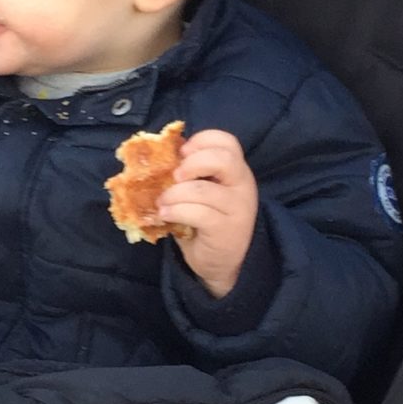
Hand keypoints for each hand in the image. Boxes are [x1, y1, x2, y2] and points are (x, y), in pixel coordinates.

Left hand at [155, 128, 258, 299]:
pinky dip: (175, 211)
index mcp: (235, 170)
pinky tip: (165, 215)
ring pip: (202, 190)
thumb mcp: (203, 192)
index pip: (227, 142)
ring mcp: (236, 208)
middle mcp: (242, 185)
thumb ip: (191, 174)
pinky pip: (198, 214)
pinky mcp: (225, 229)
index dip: (202, 140)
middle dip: (193, 162)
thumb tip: (160, 156)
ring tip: (162, 202)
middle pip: (223, 159)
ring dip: (174, 194)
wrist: (224, 262)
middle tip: (175, 175)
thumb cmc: (207, 221)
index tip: (181, 152)